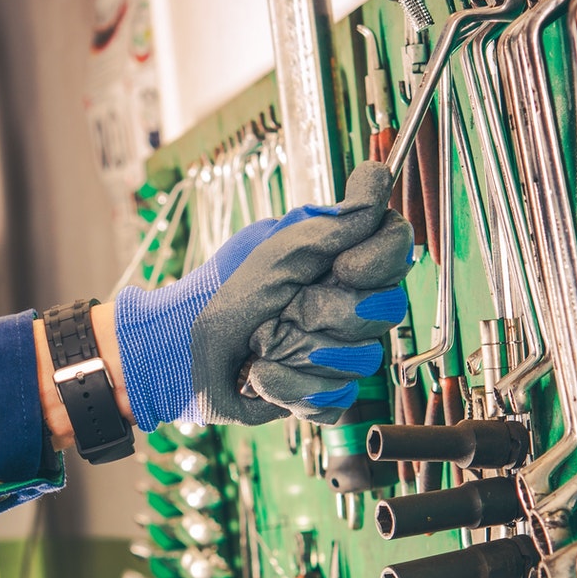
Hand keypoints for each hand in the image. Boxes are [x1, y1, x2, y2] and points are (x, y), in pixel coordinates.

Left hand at [112, 161, 412, 427]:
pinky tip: (261, 376)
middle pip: (386, 310)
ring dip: (299, 353)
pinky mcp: (321, 395)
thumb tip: (378, 176)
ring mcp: (337, 353)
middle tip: (283, 311)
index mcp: (339, 262)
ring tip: (261, 345)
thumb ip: (333, 224)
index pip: (398, 250)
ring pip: (363, 361)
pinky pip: (337, 401)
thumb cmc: (220, 295)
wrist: (178, 353)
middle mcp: (347, 305)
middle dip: (326, 313)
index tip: (344, 267)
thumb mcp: (275, 252)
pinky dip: (290, 389)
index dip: (380, 262)